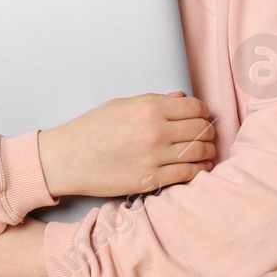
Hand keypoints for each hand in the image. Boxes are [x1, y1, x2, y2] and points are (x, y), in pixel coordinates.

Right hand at [37, 90, 214, 197]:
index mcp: (149, 107)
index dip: (204, 112)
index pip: (195, 107)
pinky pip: (188, 174)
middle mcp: (156, 131)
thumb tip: (181, 97)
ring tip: (207, 152)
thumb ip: (154, 100)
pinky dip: (199, 170)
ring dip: (208, 151)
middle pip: (201, 129)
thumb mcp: (122, 105)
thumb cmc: (91, 129)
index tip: (203, 117)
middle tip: (207, 135)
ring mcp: (154, 157)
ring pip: (199, 152)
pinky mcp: (150, 179)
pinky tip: (200, 168)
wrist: (67, 158)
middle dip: (208, 132)